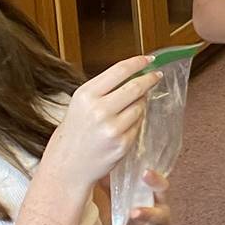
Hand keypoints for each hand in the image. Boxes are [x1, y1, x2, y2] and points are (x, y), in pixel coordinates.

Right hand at [42, 56, 156, 190]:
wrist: (67, 164)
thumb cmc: (76, 131)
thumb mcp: (82, 103)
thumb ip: (105, 88)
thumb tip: (135, 73)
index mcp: (86, 95)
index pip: (120, 70)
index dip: (138, 62)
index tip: (149, 59)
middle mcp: (99, 110)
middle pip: (135, 87)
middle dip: (149, 79)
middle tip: (156, 76)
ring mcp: (112, 128)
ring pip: (140, 106)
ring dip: (140, 103)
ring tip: (127, 109)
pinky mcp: (122, 143)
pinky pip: (139, 125)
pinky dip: (136, 122)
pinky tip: (124, 126)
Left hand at [105, 170, 170, 224]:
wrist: (117, 224)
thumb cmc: (121, 201)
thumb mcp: (118, 188)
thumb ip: (113, 179)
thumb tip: (100, 164)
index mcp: (157, 199)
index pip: (162, 188)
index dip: (156, 181)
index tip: (145, 173)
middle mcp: (158, 218)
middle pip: (160, 217)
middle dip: (148, 214)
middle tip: (134, 212)